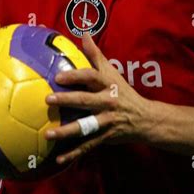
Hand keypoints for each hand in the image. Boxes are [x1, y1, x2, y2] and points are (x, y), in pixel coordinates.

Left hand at [45, 32, 149, 164]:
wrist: (145, 119)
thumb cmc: (122, 91)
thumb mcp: (111, 72)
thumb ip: (95, 54)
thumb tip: (84, 33)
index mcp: (107, 85)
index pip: (91, 77)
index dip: (75, 76)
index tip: (58, 76)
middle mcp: (107, 102)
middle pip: (86, 101)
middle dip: (67, 101)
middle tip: (48, 100)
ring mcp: (106, 121)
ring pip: (85, 127)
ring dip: (66, 132)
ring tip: (48, 134)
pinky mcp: (105, 137)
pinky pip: (87, 146)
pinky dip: (73, 154)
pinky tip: (58, 159)